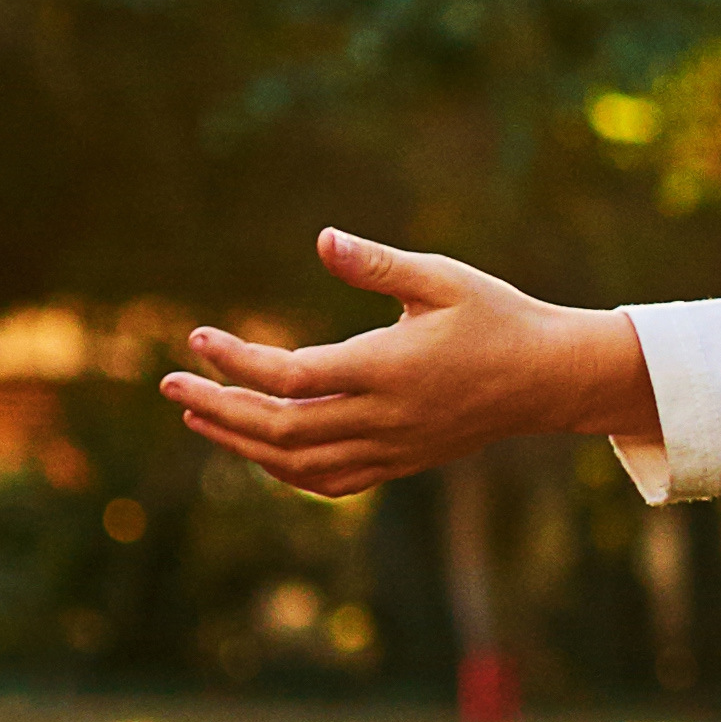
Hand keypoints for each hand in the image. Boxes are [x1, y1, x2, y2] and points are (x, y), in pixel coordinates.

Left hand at [159, 230, 656, 498]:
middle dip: (217, 408)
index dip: (235, 362)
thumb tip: (322, 239)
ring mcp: (392, 447)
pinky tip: (257, 448)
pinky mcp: (400, 461)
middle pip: (280, 429)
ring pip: (297, 464)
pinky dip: (284, 471)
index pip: (290, 377)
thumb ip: (378, 264)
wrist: (550, 379)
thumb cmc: (498, 317)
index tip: (197, 338)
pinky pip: (329, 481)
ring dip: (240, 443)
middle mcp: (385, 417)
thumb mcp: (443, 278)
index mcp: (389, 369)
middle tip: (170, 386)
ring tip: (199, 416)